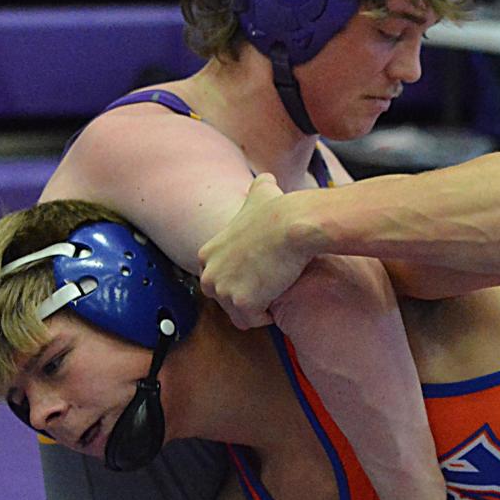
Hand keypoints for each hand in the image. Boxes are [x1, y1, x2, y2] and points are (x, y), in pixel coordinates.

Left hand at [198, 173, 310, 328]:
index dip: (241, 280)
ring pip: (239, 314)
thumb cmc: (279, 210)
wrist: (292, 225)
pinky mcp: (241, 303)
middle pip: (225, 300)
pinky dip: (266, 316)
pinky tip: (279, 299)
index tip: (261, 275)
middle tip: (270, 287)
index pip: (219, 279)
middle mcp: (209, 273)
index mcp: (207, 254)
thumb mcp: (261, 194)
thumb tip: (266, 178)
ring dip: (257, 308)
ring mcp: (224, 290)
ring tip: (276, 292)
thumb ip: (258, 188)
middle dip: (246, 298)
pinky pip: (252, 321)